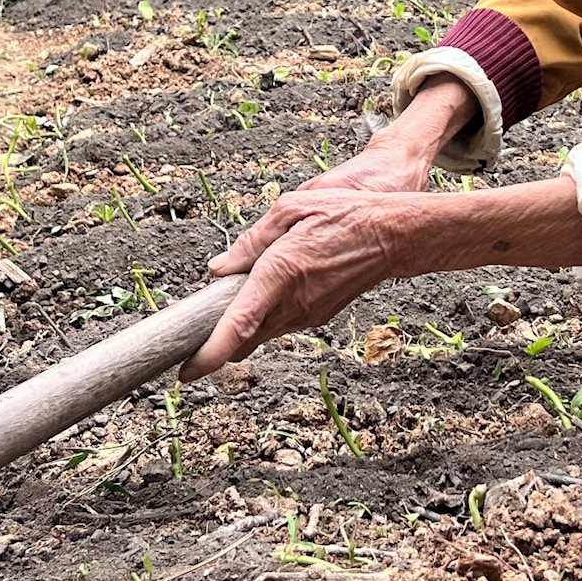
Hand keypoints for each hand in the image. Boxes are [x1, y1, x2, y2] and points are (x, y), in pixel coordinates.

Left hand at [186, 168, 581, 379]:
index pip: (238, 326)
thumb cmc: (343, 215)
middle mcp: (293, 303)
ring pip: (260, 334)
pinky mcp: (316, 318)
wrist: (394, 236)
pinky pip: (279, 325)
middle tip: (192, 331)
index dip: (210, 354)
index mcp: (280, 274)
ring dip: (240, 327)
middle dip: (216, 342)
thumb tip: (218, 269)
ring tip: (230, 302)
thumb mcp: (290, 209)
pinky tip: (263, 295)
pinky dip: (262, 318)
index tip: (187, 371)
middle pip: (243, 340)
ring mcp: (307, 316)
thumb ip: (250, 242)